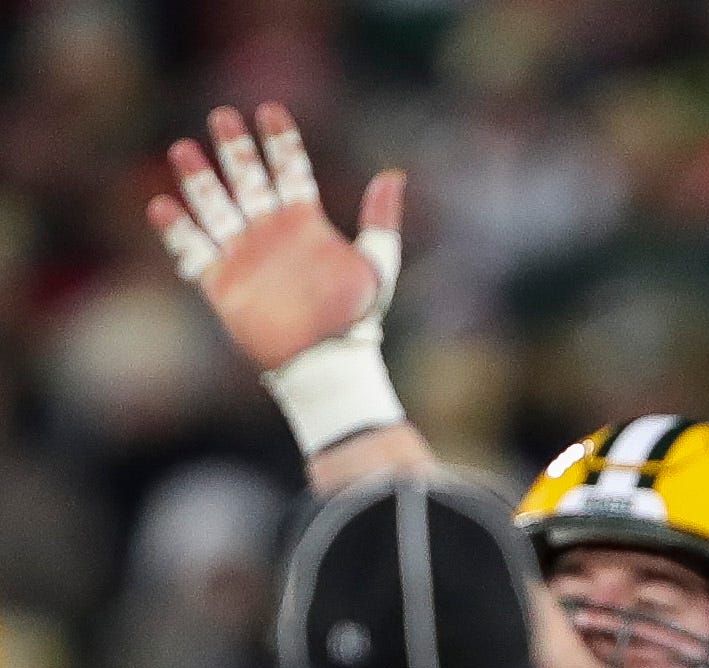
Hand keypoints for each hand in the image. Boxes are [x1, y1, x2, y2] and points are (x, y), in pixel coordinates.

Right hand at [148, 103, 402, 375]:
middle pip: (246, 179)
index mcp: (304, 223)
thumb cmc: (356, 318)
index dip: (280, 141)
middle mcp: (270, 232)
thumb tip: (393, 174)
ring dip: (198, 179)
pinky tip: (163, 205)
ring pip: (214, 206)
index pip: (289, 171)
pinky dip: (176, 229)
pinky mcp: (220, 282)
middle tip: (223, 116)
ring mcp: (243, 254)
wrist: (327, 363)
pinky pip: (192, 250)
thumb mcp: (375, 266)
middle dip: (234, 148)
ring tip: (183, 149)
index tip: (270, 110)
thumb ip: (381, 221)